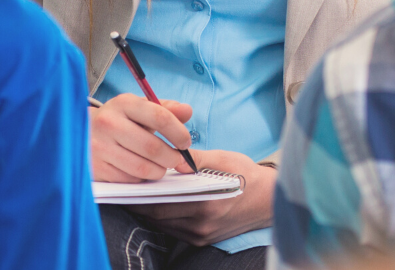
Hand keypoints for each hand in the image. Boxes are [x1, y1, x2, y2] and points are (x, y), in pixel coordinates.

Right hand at [90, 93, 194, 181]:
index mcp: (123, 103)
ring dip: (158, 170)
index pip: (159, 117)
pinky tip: (139, 169)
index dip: (178, 132)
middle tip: (176, 159)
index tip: (185, 142)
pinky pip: (129, 178)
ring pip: (142, 167)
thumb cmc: (118, 121)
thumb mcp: (138, 109)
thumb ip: (165, 109)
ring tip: (159, 165)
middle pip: (152, 147)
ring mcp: (99, 146)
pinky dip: (141, 177)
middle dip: (171, 157)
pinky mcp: (96, 167)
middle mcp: (108, 123)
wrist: (79, 133)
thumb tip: (187, 110)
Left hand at [126, 150, 275, 245]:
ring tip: (134, 194)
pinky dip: (161, 217)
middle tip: (123, 188)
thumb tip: (168, 153)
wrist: (271, 200)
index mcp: (206, 203)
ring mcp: (201, 235)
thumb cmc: (246, 175)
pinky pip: (173, 229)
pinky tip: (154, 203)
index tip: (125, 184)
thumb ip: (193, 158)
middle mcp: (202, 224)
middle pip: (157, 216)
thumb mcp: (222, 159)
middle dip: (138, 202)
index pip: (160, 203)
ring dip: (148, 210)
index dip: (139, 195)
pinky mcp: (202, 240)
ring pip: (163, 224)